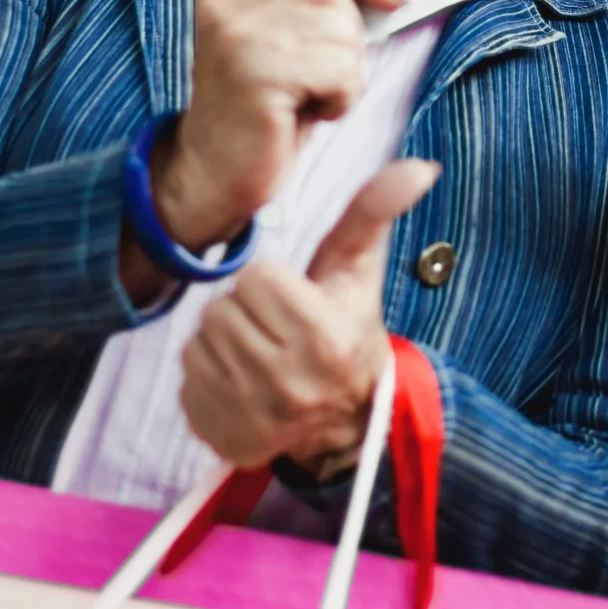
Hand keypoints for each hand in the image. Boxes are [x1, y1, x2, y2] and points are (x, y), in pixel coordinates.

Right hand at [152, 0, 408, 249]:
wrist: (214, 173)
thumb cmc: (264, 107)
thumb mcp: (284, 42)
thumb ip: (317, 3)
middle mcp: (226, 1)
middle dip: (348, 36)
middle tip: (323, 76)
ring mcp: (236, 35)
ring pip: (342, 29)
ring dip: (344, 73)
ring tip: (309, 97)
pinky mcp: (256, 73)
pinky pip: (339, 69)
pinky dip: (341, 98)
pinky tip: (309, 114)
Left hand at [181, 158, 438, 470]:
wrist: (350, 420)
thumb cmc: (348, 329)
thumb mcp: (358, 271)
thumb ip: (374, 213)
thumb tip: (420, 166)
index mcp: (323, 339)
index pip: (254, 280)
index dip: (270, 284)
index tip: (293, 302)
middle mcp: (290, 387)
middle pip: (220, 313)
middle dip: (243, 313)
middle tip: (274, 329)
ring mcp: (256, 421)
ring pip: (199, 347)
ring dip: (221, 344)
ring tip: (257, 354)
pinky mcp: (228, 442)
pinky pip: (187, 387)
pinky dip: (207, 380)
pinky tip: (240, 384)